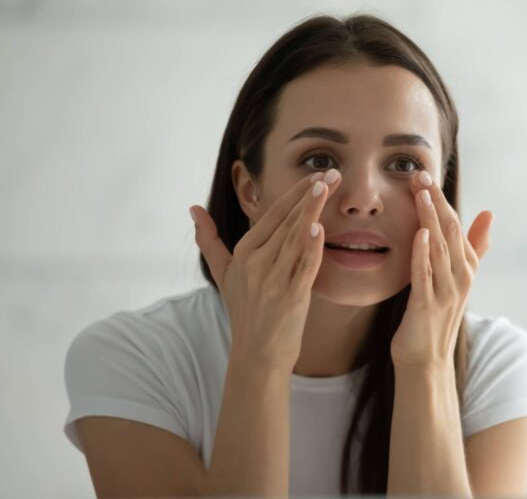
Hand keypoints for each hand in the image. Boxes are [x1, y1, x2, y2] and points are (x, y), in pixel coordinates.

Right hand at [190, 169, 340, 370]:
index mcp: (244, 252)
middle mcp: (257, 262)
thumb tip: (193, 209)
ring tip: (327, 187)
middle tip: (333, 172)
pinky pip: (303, 267)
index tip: (316, 175)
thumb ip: (209, 240)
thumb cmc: (244, 311)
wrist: (257, 354)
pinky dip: (311, 248)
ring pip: (295, 238)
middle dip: (311, 195)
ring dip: (312, 211)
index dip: (295, 193)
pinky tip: (318, 228)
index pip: (273, 215)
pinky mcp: (291, 297)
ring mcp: (273, 279)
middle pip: (287, 221)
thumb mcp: (223, 273)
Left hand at [390, 170, 493, 368]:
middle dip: (435, 201)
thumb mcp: (456, 278)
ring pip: (439, 248)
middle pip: (449, 232)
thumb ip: (473, 247)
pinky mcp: (427, 306)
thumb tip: (489, 213)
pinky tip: (419, 234)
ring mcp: (446, 292)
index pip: (455, 225)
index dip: (441, 199)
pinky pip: (425, 275)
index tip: (425, 175)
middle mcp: (460, 277)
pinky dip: (423, 253)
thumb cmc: (435, 317)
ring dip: (429, 219)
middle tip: (420, 175)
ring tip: (420, 194)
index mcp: (466, 267)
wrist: (425, 360)